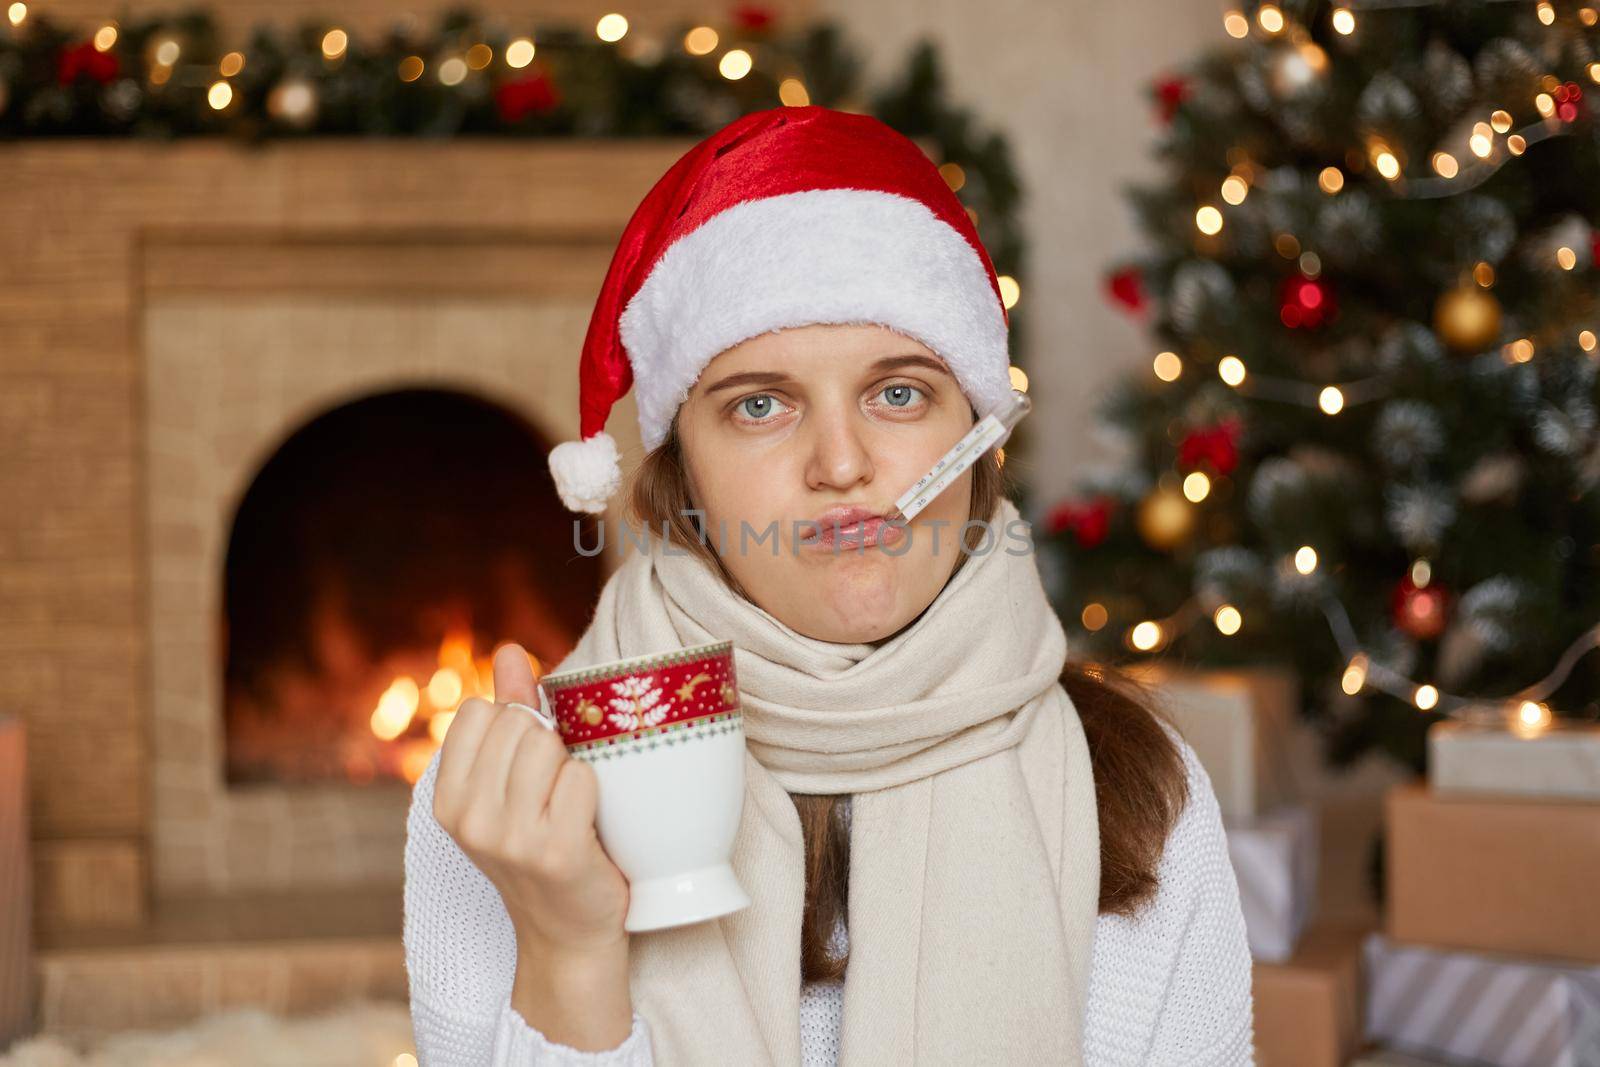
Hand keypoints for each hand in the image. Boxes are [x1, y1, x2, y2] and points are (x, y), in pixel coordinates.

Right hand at [432, 642, 630, 956]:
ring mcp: (509, 837)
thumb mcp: (510, 782)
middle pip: (520, 723)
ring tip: (568, 809)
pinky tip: (586, 826)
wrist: (570, 932)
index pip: (482, 711)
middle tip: (552, 795)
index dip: (516, 727)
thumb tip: (509, 648)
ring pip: (550, 745)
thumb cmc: (543, 844)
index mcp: (447, 797)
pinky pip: (583, 777)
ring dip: (572, 768)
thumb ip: (511, 710)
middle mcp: (468, 817)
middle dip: (548, 746)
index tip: (526, 769)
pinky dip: (594, 793)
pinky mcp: (554, 851)